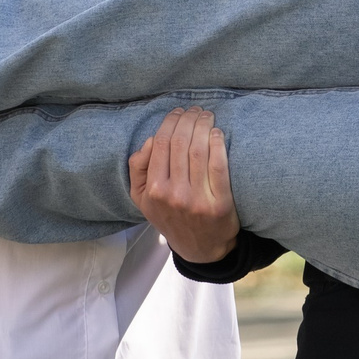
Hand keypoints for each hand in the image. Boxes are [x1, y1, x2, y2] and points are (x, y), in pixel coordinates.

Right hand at [130, 106, 240, 264]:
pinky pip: (218, 166)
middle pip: (180, 144)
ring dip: (203, 126)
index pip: (160, 145)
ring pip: (199, 151)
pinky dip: (218, 145)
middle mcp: (174, 195)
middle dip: (188, 120)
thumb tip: (150, 140)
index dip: (170, 123)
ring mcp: (197, 200)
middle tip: (195, 109)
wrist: (200, 248)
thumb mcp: (142, 199)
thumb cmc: (170, 216)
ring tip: (206, 115)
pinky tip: (217, 133)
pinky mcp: (220, 204)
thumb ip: (138, 168)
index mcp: (154, 191)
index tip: (178, 112)